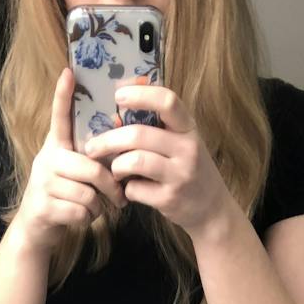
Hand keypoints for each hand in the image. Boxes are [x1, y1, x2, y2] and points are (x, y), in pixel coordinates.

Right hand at [12, 67, 127, 254]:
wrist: (36, 228)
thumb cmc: (64, 196)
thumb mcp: (73, 173)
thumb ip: (90, 160)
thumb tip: (124, 151)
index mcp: (56, 146)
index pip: (60, 117)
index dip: (63, 96)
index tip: (69, 72)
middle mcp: (47, 159)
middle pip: (91, 168)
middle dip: (111, 186)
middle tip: (120, 197)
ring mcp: (42, 183)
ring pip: (88, 194)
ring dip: (99, 206)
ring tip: (96, 208)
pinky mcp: (43, 207)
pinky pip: (81, 212)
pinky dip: (89, 219)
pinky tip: (83, 217)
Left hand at [83, 81, 232, 239]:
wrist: (212, 209)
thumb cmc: (188, 169)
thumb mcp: (182, 142)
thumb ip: (158, 128)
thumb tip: (115, 115)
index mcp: (188, 128)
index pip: (167, 101)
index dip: (140, 95)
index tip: (118, 95)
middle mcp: (187, 149)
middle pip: (139, 135)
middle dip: (108, 140)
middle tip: (92, 147)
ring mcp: (179, 175)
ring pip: (134, 161)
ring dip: (116, 166)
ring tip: (113, 170)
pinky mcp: (169, 199)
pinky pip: (135, 189)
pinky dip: (126, 189)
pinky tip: (130, 189)